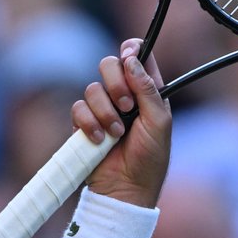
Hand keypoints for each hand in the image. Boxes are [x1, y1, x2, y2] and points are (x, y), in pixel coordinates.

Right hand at [71, 39, 170, 207]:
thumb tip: (131, 59)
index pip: (138, 57)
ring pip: (92, 88)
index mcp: (148, 92)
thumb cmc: (150, 159)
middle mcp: (125, 96)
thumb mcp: (159, 122)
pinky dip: (89, 123)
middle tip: (127, 105)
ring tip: (117, 133)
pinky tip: (101, 140)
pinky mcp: (84, 123)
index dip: (133, 49)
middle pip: (109, 64)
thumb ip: (148, 90)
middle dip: (116, 83)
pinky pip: (78, 108)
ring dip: (105, 111)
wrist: (126, 188)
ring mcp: (103, 109)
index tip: (129, 53)